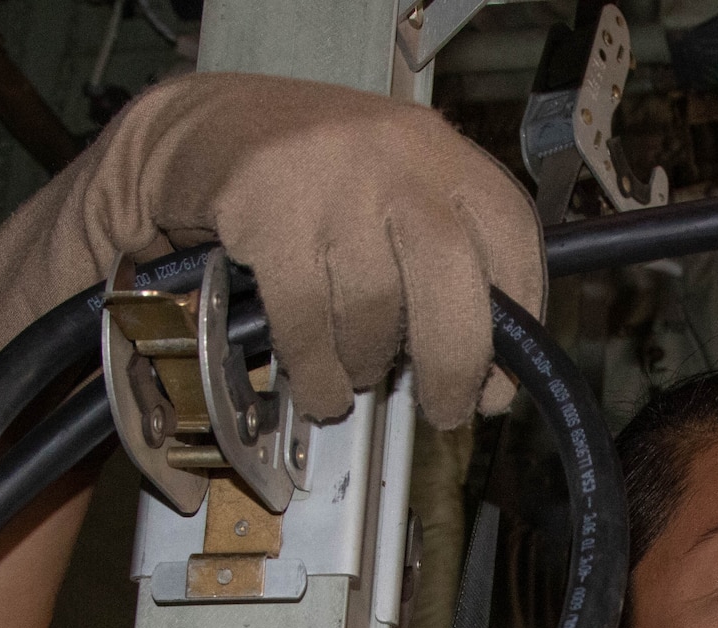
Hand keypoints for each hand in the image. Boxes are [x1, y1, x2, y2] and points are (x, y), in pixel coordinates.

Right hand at [0, 73, 543, 427]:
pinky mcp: (267, 204)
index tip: (496, 386)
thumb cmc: (317, 182)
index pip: (511, 240)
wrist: (202, 126)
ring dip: (367, 363)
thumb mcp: (397, 199)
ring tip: (357, 373)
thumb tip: (490, 380)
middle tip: (444, 410)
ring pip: (372, 309)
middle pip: (452, 280)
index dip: (515, 325)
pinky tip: (320, 382)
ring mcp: (332, 176)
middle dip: (453, 363)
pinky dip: (317, 368)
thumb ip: (450, 269)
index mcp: (446, 156)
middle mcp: (399, 157)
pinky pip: (306, 318)